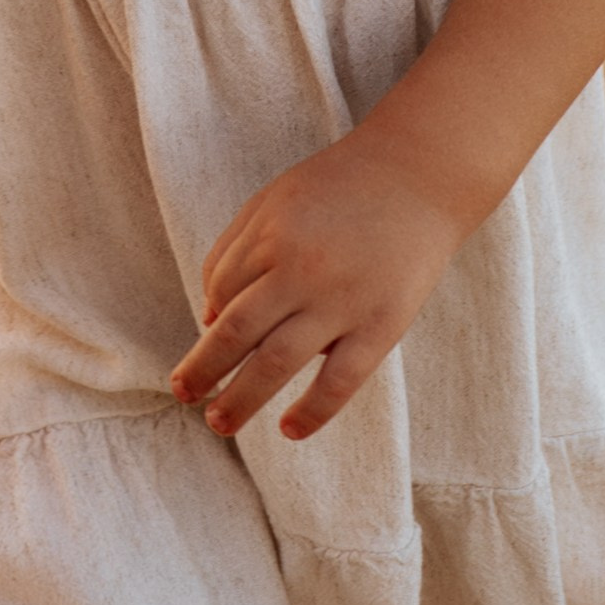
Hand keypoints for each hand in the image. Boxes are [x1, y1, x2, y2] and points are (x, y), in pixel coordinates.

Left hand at [169, 128, 464, 443]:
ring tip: (218, 422)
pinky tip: (288, 430)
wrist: (421, 174)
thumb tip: (209, 317)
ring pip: (276, 362)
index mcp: (272, 236)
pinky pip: (340, 381)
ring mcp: (342, 301)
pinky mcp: (382, 325)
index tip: (211, 335)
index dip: (212, 316)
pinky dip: (312, 411)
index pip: (223, 291)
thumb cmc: (341, 186)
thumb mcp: (276, 200)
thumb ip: (235, 249)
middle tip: (183, 395)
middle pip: (235, 332)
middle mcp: (300, 270)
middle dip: (203, 370)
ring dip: (240, 398)